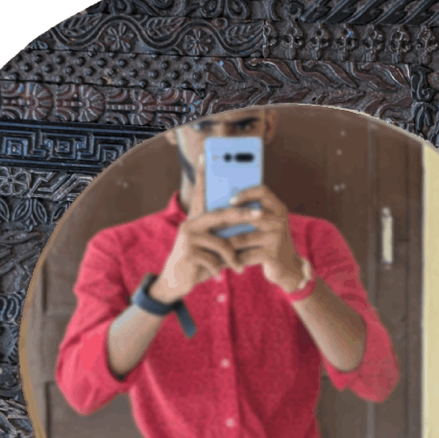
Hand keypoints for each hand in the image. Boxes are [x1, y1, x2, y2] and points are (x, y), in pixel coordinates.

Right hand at [150, 157, 260, 302]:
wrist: (176, 283)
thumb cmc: (199, 262)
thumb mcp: (213, 247)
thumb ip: (223, 234)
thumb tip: (247, 223)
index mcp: (197, 219)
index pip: (200, 193)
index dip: (202, 175)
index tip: (206, 155)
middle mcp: (190, 223)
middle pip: (222, 214)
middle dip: (244, 215)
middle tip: (262, 215)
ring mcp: (187, 236)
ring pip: (221, 242)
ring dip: (232, 258)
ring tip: (237, 268)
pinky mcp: (187, 252)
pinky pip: (214, 258)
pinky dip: (219, 268)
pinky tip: (215, 273)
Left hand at [227, 185, 305, 293]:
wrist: (288, 266)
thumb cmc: (269, 241)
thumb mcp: (267, 225)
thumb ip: (252, 214)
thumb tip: (222, 206)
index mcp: (278, 209)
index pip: (262, 191)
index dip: (245, 193)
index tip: (231, 201)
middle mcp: (279, 221)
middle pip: (248, 216)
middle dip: (228, 222)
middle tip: (213, 226)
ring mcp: (277, 238)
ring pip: (241, 239)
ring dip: (228, 244)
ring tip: (219, 246)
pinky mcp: (272, 256)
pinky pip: (245, 255)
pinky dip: (234, 259)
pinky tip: (228, 261)